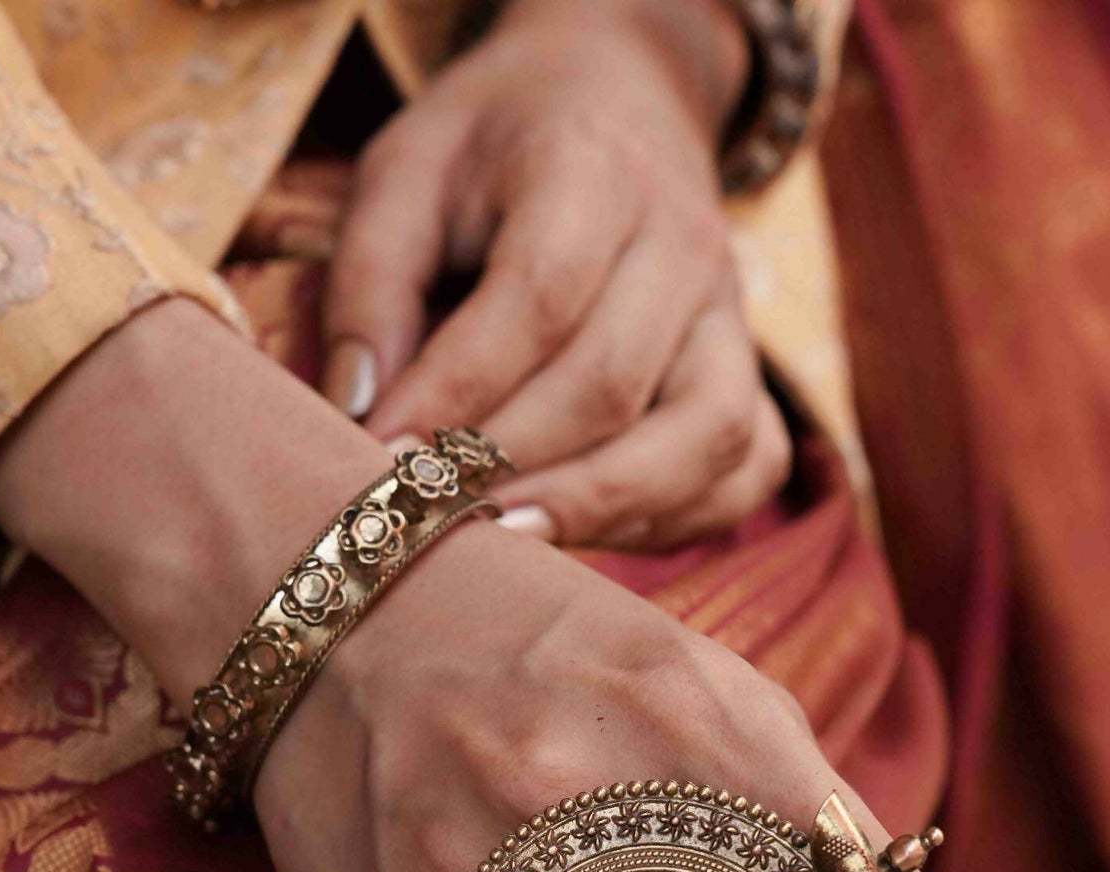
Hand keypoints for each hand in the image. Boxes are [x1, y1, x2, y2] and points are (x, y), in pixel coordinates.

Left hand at [322, 0, 792, 549]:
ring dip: (602, 506)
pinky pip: (747, 467)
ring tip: (507, 537)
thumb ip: (369, 286)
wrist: (621, 97)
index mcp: (593, 172)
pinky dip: (676, 517)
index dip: (459, 393)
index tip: (384, 456)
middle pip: (612, 385)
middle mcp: (683, 244)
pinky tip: (591, 530)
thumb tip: (361, 416)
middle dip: (513, 465)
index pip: (538, 299)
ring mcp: (731, 315)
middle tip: (431, 514)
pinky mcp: (748, 370)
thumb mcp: (405, 175)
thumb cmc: (494, 147)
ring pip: (704, 436)